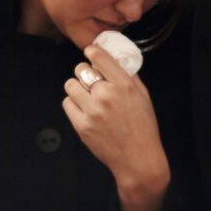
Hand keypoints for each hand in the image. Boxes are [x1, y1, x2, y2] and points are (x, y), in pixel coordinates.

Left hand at [63, 45, 169, 210]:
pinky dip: (73, 104)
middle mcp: (106, 96)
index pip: (99, 57)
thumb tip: (114, 60)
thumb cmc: (143, 129)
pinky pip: (67, 103)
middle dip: (84, 72)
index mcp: (123, 85)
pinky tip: (84, 109)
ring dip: (77, 87)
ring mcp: (92, 111)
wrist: (138, 158)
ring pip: (70, 85)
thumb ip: (128, 77)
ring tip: (86, 96)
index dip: (92, 51)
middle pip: (81, 70)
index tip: (90, 52)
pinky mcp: (82, 126)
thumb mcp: (143, 96)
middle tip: (90, 79)